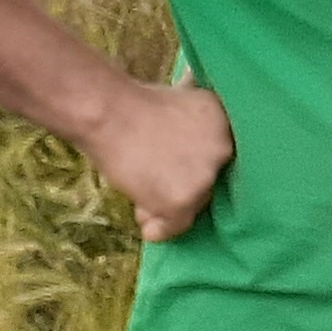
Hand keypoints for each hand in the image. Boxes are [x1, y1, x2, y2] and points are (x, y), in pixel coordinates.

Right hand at [84, 83, 234, 242]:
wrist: (108, 113)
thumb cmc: (131, 105)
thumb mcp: (179, 100)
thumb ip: (191, 119)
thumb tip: (191, 107)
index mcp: (223, 122)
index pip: (217, 156)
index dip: (195, 166)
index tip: (175, 170)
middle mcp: (222, 149)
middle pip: (206, 181)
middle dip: (181, 186)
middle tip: (155, 187)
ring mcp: (205, 177)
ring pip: (192, 204)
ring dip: (167, 206)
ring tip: (143, 204)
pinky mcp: (183, 200)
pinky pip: (175, 226)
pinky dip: (159, 229)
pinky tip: (148, 226)